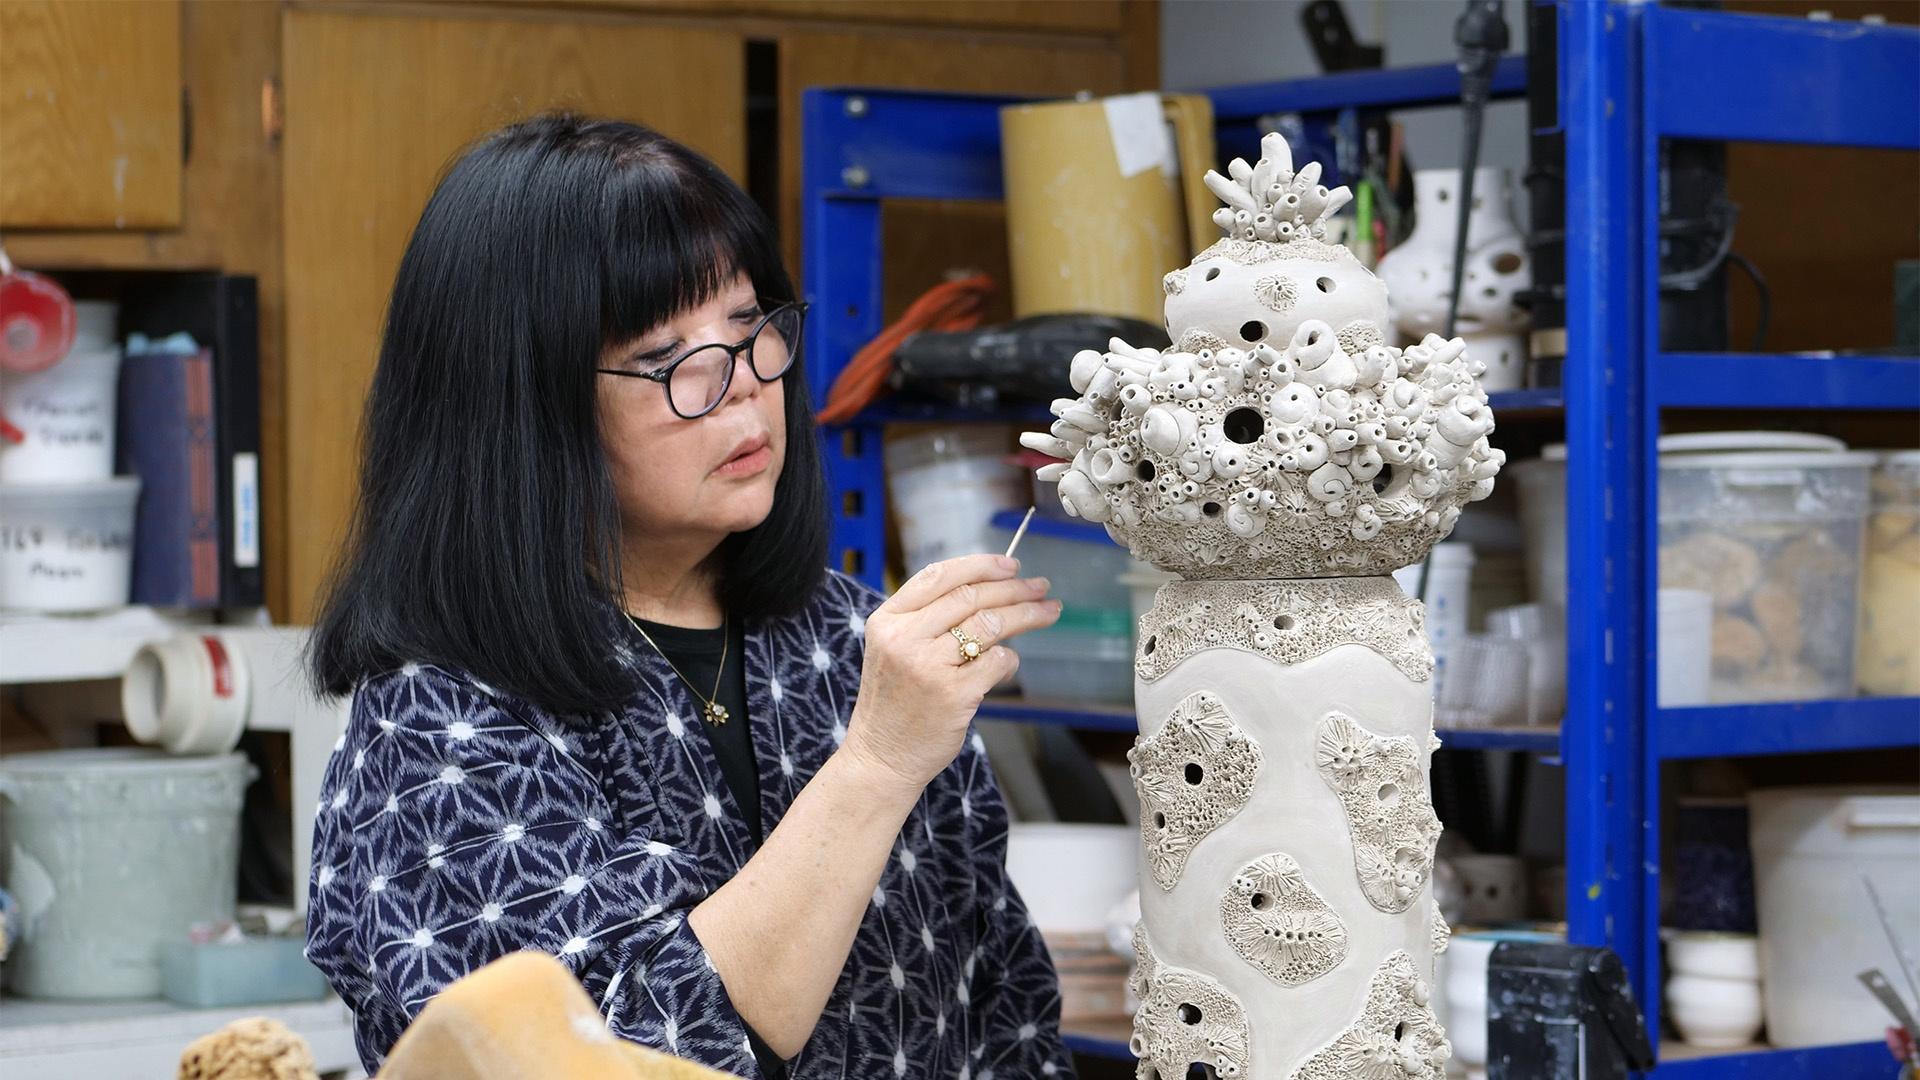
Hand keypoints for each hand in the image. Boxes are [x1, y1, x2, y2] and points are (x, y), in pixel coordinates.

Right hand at [841, 554, 1059, 795]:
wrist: (882, 757)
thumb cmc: (895, 703)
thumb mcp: (894, 650)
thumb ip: (928, 620)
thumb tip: (988, 591)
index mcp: (888, 620)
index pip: (939, 576)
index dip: (981, 566)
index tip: (1012, 566)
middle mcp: (905, 638)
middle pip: (970, 597)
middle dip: (1014, 588)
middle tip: (1040, 587)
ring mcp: (928, 666)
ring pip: (989, 624)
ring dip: (1026, 615)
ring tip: (1047, 612)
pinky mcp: (953, 694)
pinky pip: (996, 661)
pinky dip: (1010, 659)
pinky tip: (1009, 662)